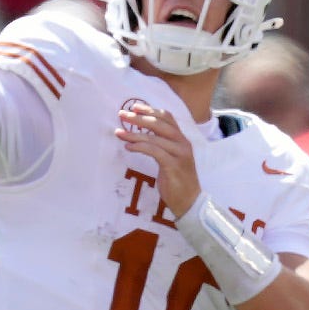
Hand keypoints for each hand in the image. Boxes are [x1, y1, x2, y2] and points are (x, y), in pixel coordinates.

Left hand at [117, 101, 200, 218]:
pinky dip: (139, 147)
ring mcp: (179, 154)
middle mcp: (183, 144)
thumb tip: (142, 135)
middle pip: (159, 124)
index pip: (167, 118)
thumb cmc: (178, 181)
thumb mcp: (171, 158)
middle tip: (122, 115)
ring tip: (119, 133)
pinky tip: (128, 147)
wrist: (189, 201)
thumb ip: (162, 145)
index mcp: (182, 140)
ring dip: (134, 134)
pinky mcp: (173, 166)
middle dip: (138, 118)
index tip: (134, 107)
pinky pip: (154, 151)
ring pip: (154, 138)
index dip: (150, 110)